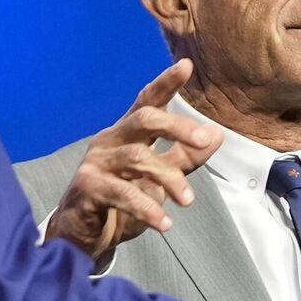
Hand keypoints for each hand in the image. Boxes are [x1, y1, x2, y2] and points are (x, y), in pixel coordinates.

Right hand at [44, 59, 219, 260]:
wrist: (85, 235)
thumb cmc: (122, 200)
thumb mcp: (160, 179)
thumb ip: (185, 157)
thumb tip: (216, 135)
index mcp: (128, 133)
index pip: (148, 101)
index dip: (166, 83)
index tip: (186, 65)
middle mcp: (111, 140)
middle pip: (145, 120)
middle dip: (177, 126)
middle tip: (203, 140)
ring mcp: (96, 162)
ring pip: (137, 158)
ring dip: (168, 179)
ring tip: (188, 200)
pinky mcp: (87, 187)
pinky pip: (122, 193)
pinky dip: (146, 208)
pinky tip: (164, 223)